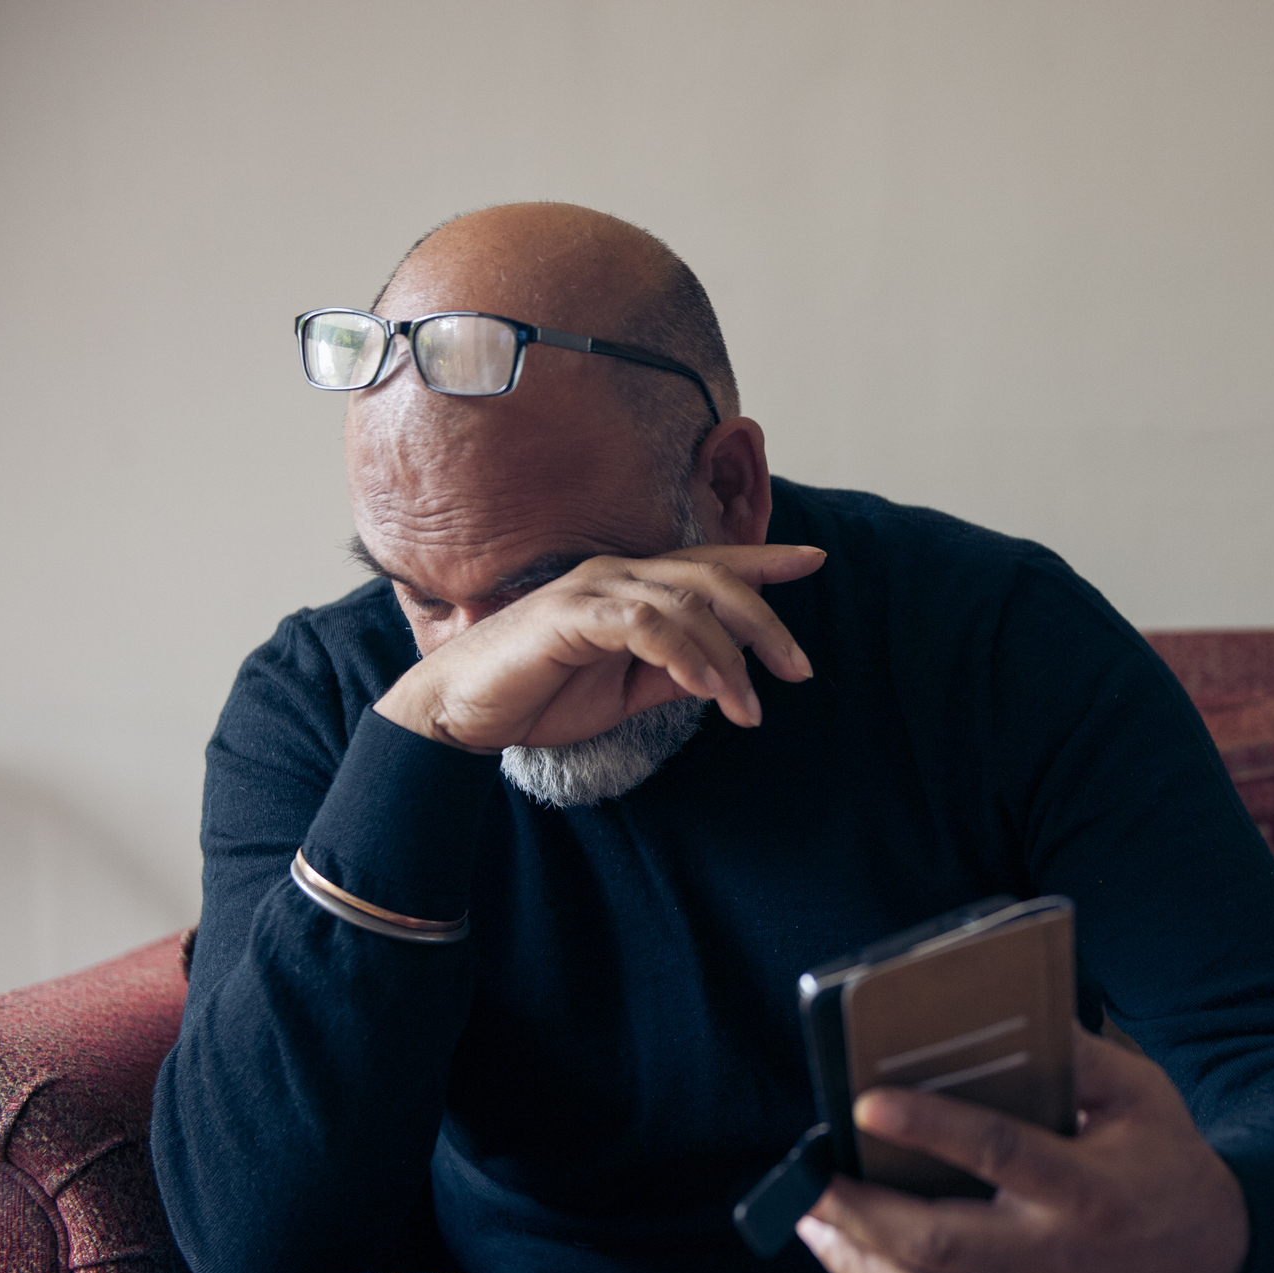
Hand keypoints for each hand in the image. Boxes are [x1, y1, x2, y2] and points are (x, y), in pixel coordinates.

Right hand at [373, 544, 824, 751]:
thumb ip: (671, 675)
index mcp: (631, 586)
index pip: (709, 564)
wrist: (460, 713)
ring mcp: (593, 590)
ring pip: (687, 605)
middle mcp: (617, 575)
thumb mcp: (623, 691)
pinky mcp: (571, 616)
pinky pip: (647, 626)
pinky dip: (686, 656)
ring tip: (749, 710)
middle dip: (765, 620)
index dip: (763, 559)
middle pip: (712, 579)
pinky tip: (708, 691)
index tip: (814, 559)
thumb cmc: (538, 697)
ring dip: (727, 660)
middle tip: (799, 669)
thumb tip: (722, 675)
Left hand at [798, 1026, 1248, 1272]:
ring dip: (856, 1265)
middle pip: (939, 1245)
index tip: (864, 1103)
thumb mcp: (1142, 1094)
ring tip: (815, 1220)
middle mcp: (1059, 1259)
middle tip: (809, 1178)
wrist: (1215, 1263)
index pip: (998, 1153)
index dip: (929, 1127)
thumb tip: (1009, 1015)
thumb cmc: (1166, 1162)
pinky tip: (864, 1271)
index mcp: (1088, 1188)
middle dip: (860, 1210)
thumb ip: (1080, 1056)